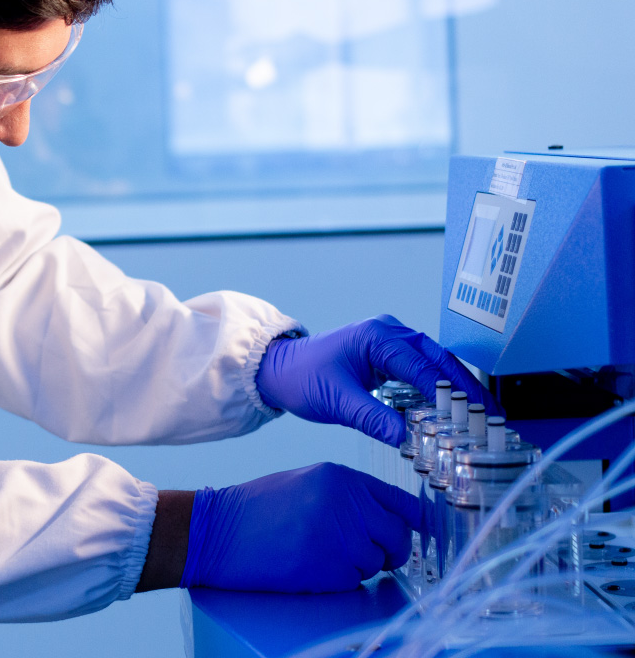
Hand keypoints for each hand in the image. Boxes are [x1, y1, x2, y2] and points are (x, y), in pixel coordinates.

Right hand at [180, 463, 419, 592]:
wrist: (217, 531)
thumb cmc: (258, 508)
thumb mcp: (308, 483)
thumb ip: (349, 495)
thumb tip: (389, 518)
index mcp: (342, 478)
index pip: (403, 503)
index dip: (411, 522)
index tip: (411, 533)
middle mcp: (347, 504)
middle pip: (399, 536)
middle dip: (392, 551)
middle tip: (376, 555)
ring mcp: (338, 538)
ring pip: (376, 563)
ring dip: (358, 566)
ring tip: (322, 554)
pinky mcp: (327, 569)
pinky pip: (353, 582)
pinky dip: (338, 581)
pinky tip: (310, 566)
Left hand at [255, 315, 500, 446]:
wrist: (278, 370)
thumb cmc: (302, 378)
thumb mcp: (337, 401)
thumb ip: (373, 418)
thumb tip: (407, 439)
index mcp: (378, 337)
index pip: (423, 366)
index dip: (450, 393)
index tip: (473, 416)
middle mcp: (389, 332)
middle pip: (438, 360)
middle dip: (467, 388)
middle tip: (493, 416)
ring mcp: (390, 341)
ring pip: (434, 364)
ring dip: (457, 389)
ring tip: (483, 415)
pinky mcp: (387, 355)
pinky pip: (421, 370)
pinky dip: (439, 389)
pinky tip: (454, 410)